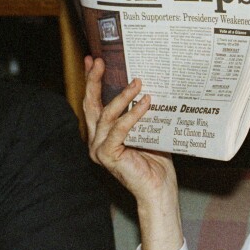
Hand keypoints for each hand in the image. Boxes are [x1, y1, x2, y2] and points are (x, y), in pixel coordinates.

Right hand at [84, 57, 176, 203]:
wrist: (159, 188)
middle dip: (94, 81)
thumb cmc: (156, 162)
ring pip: (106, 115)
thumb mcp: (150, 130)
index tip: (94, 61)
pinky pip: (119, 129)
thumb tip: (150, 87)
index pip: (94, 103)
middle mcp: (96, 140)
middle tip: (100, 61)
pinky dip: (133, 115)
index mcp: (103, 134)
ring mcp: (99, 148)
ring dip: (121, 96)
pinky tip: (145, 103)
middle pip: (91, 105)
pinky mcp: (107, 155)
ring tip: (137, 82)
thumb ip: (144, 113)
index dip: (92, 82)